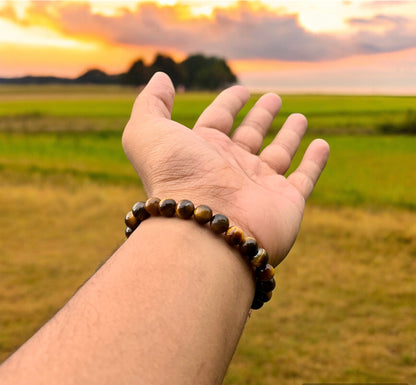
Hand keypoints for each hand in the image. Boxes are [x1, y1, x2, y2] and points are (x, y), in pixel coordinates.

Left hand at [122, 72, 328, 265]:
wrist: (205, 230)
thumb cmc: (176, 179)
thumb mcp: (149, 133)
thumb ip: (151, 103)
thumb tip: (162, 77)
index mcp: (202, 152)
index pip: (217, 120)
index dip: (228, 103)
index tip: (241, 90)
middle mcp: (230, 169)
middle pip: (249, 136)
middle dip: (261, 116)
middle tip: (273, 98)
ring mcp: (259, 187)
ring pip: (278, 155)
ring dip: (289, 135)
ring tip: (300, 116)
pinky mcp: (286, 203)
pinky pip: (304, 179)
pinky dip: (315, 162)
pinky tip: (321, 145)